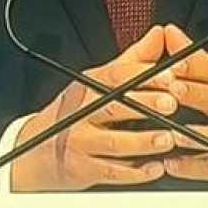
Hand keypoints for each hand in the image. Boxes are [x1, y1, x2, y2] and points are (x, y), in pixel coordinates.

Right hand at [10, 26, 181, 190]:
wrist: (35, 151)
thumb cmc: (75, 113)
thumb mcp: (98, 82)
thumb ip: (133, 61)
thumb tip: (159, 35)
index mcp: (88, 87)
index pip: (115, 76)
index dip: (143, 75)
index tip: (169, 76)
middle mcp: (82, 113)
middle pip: (114, 107)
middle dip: (145, 104)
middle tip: (172, 104)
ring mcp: (81, 142)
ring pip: (114, 143)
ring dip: (143, 142)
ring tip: (168, 139)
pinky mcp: (84, 170)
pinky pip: (112, 172)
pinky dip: (135, 173)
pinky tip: (155, 168)